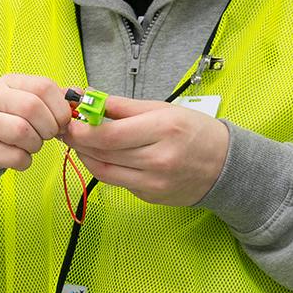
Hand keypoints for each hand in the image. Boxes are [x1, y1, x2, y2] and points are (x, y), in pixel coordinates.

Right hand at [0, 74, 72, 185]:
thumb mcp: (17, 105)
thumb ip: (48, 99)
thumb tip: (80, 96)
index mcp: (6, 83)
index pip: (43, 86)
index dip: (60, 108)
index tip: (60, 123)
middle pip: (33, 107)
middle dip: (48, 128)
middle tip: (45, 137)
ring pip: (23, 132)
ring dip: (35, 146)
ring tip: (28, 147)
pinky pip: (14, 156)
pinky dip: (23, 162)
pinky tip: (16, 159)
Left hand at [62, 95, 229, 205]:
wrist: (226, 166)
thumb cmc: (194, 132)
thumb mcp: (161, 109)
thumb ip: (121, 106)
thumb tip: (87, 96)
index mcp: (163, 130)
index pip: (109, 135)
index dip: (82, 130)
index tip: (69, 121)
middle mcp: (159, 159)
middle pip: (103, 153)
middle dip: (78, 141)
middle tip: (67, 130)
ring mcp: (154, 182)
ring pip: (104, 171)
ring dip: (86, 156)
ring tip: (80, 142)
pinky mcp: (150, 196)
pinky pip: (117, 181)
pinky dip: (104, 168)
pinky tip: (102, 156)